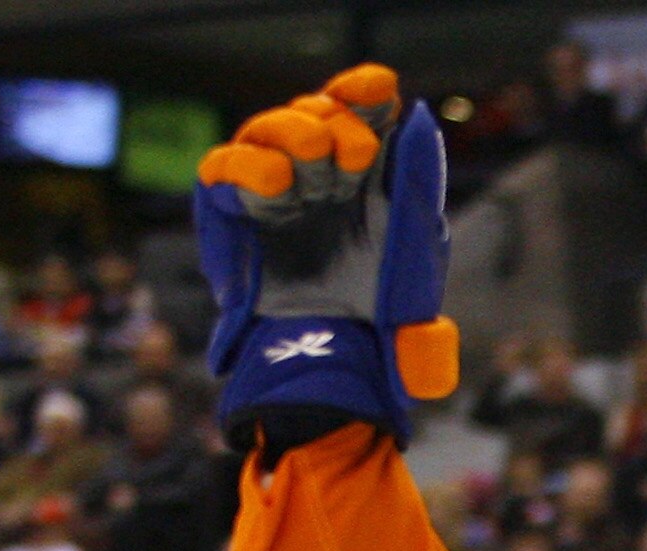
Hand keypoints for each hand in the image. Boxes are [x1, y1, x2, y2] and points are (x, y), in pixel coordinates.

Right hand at [196, 63, 455, 440]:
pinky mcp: (230, 212)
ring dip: (295, 136)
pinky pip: (225, 169)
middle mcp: (319, 176)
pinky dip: (248, 168)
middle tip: (355, 155)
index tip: (378, 88)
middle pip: (318, 115)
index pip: (363, 114)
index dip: (367, 92)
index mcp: (368, 180)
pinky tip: (276, 185)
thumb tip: (420, 123)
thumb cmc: (384, 320)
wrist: (335, 366)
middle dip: (338, 124)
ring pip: (271, 131)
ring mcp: (273, 191)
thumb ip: (419, 193)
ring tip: (316, 165)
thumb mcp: (417, 257)